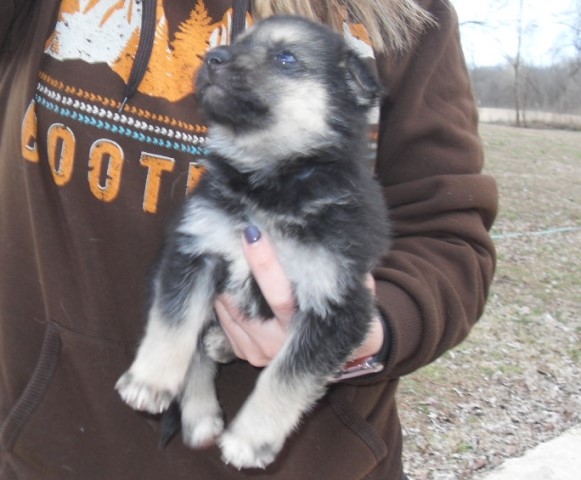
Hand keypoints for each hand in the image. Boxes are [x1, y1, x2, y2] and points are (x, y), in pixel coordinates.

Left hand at [214, 225, 382, 366]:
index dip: (264, 264)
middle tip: (223, 241)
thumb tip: (325, 235)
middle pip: (245, 307)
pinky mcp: (248, 355)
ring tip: (222, 256)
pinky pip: (225, 325)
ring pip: (229, 314)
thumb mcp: (356, 292)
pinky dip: (222, 302)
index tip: (251, 233)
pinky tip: (226, 284)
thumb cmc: (348, 313)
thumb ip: (340, 271)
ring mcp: (261, 353)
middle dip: (231, 273)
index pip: (280, 295)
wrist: (348, 354)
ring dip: (223, 285)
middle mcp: (280, 344)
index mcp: (307, 328)